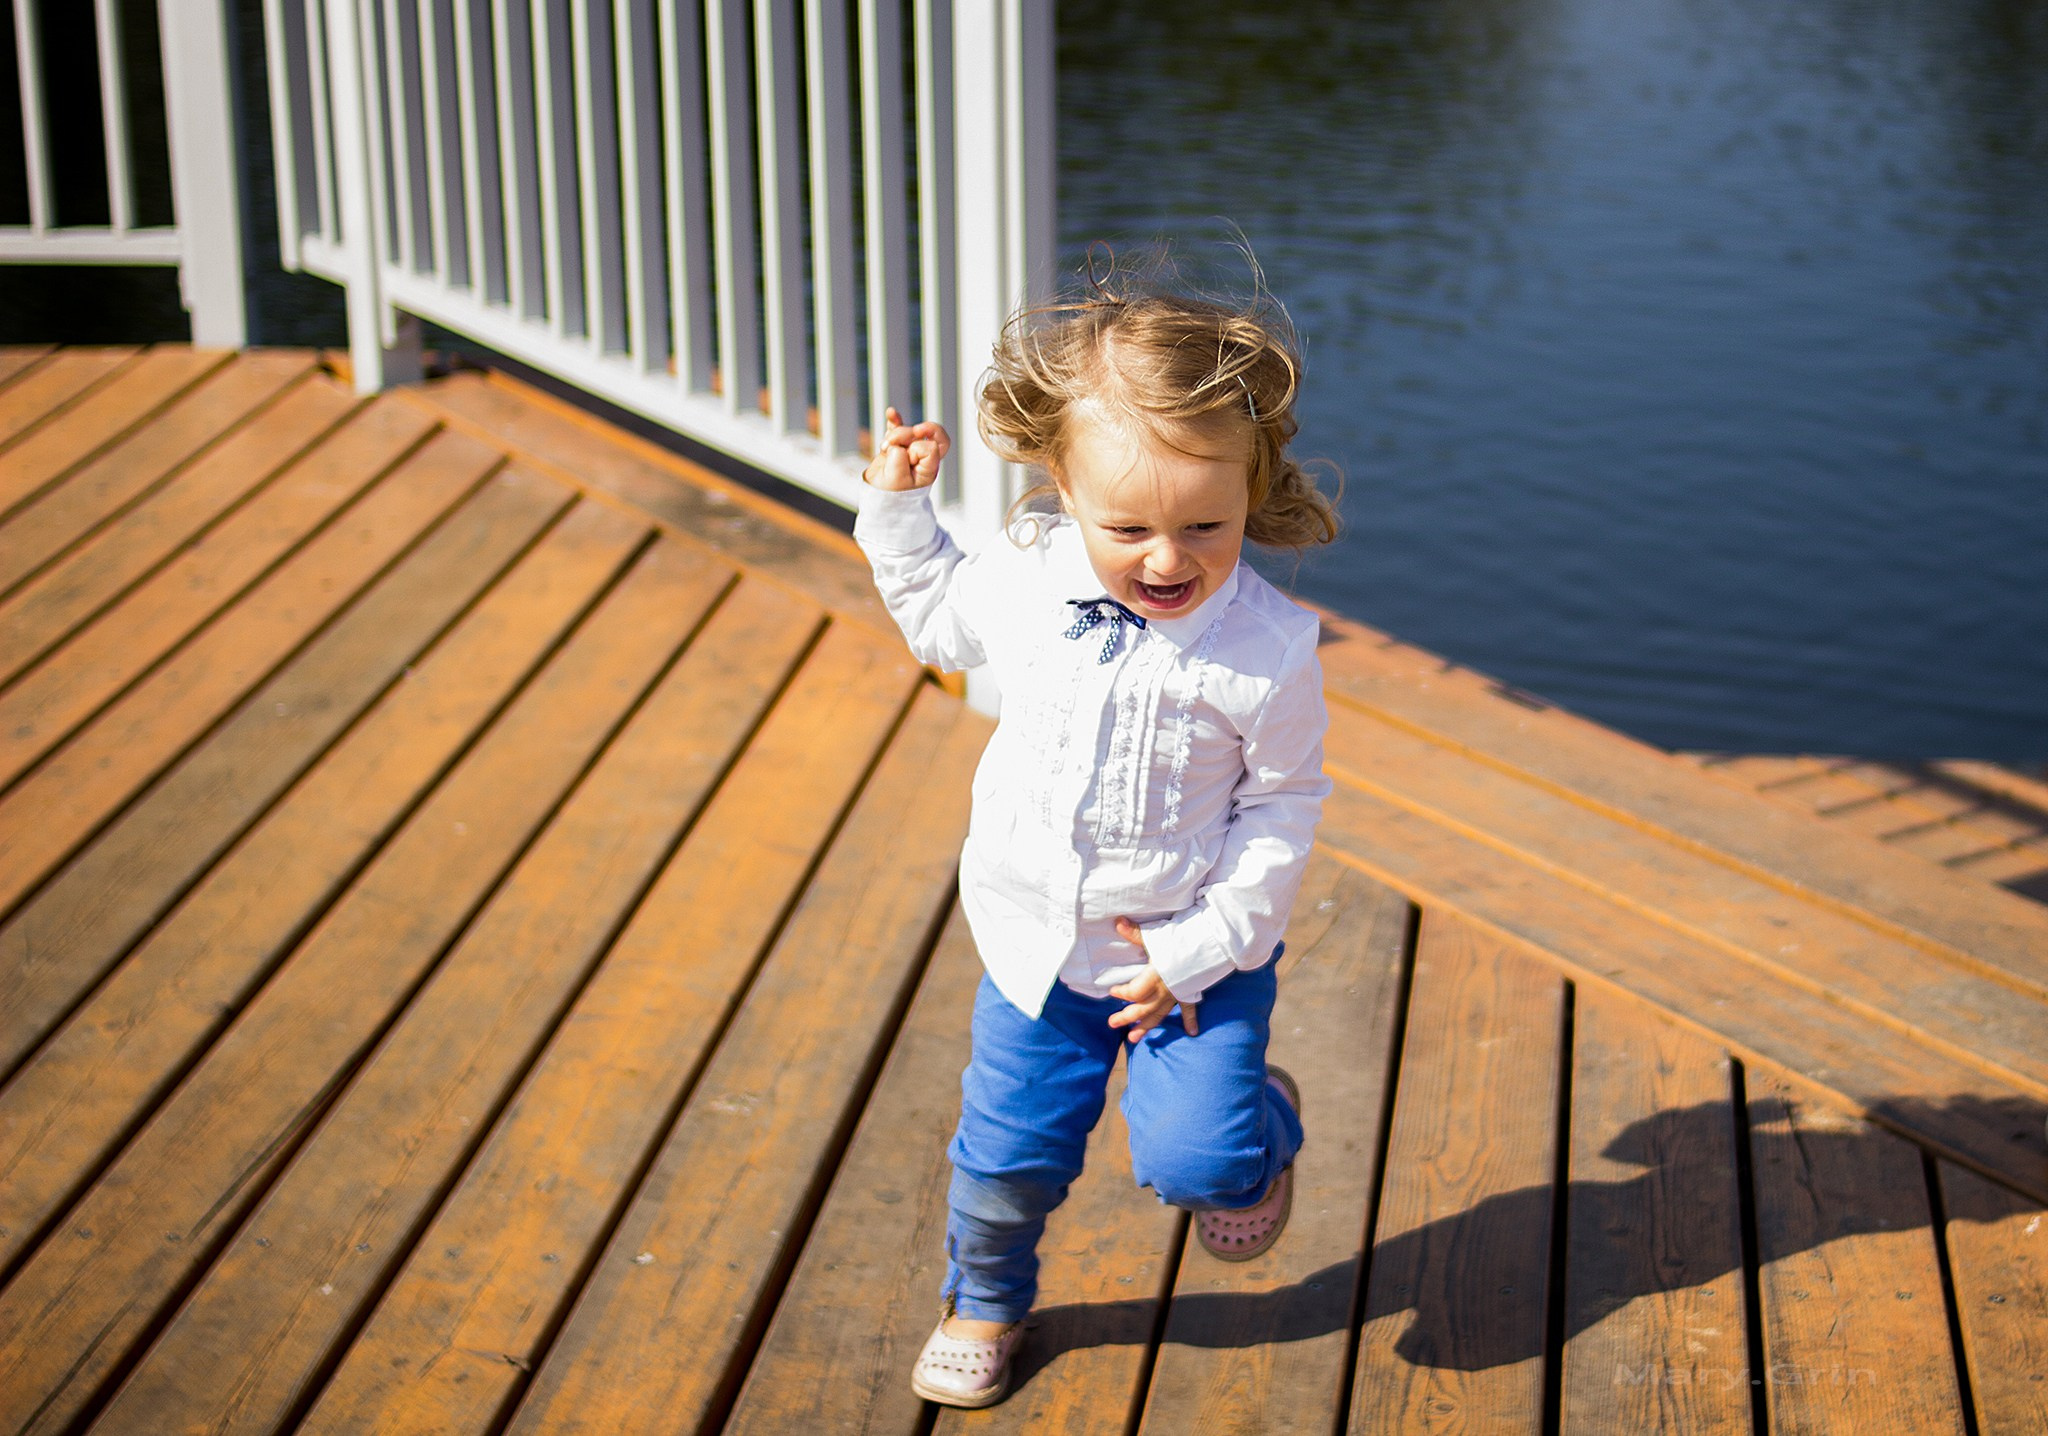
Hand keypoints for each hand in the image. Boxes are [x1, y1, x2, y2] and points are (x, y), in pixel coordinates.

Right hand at [862, 406, 949, 490]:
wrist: (877, 498)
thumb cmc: (891, 495)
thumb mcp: (896, 480)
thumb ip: (899, 459)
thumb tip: (897, 445)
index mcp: (929, 468)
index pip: (931, 447)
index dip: (917, 448)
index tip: (906, 457)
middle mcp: (923, 457)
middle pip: (925, 434)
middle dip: (909, 433)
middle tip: (893, 443)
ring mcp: (910, 450)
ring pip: (909, 431)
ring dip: (895, 434)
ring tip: (884, 448)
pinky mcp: (897, 446)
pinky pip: (898, 428)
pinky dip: (894, 420)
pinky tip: (891, 413)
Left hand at [1107, 917, 1198, 1042]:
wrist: (1214, 943)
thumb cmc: (1184, 939)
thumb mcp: (1158, 936)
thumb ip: (1136, 934)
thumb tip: (1118, 922)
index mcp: (1155, 976)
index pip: (1134, 992)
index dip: (1122, 993)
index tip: (1112, 991)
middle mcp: (1166, 989)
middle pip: (1143, 1008)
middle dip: (1127, 1017)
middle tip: (1111, 1024)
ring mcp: (1179, 993)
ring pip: (1160, 1014)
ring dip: (1146, 1026)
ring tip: (1133, 1039)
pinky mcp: (1191, 991)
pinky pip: (1190, 1009)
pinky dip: (1190, 1020)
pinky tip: (1191, 1032)